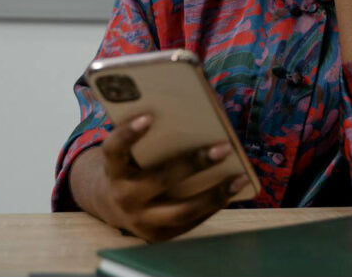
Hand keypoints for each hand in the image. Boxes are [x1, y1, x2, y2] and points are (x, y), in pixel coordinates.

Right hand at [96, 115, 249, 241]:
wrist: (111, 204)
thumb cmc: (130, 165)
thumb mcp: (129, 152)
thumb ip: (147, 138)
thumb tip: (192, 115)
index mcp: (113, 170)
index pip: (114, 150)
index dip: (128, 134)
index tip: (149, 116)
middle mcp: (123, 197)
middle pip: (160, 180)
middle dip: (195, 164)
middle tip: (224, 148)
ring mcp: (140, 221)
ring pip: (181, 210)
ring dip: (214, 194)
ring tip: (240, 178)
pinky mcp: (157, 235)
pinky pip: (189, 223)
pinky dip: (212, 206)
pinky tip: (231, 191)